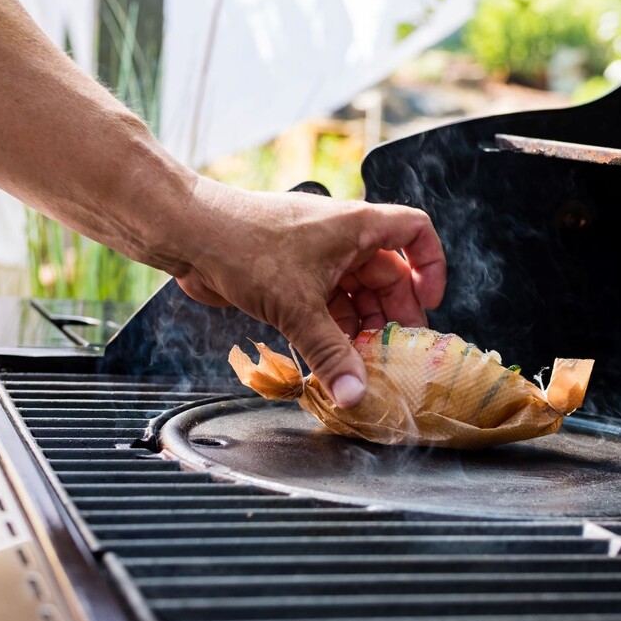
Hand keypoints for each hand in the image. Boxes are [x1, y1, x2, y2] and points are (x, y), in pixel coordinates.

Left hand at [174, 177, 445, 407]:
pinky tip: (332, 359)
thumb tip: (356, 394)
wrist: (188, 236)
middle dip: (393, 314)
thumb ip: (330, 354)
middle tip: (395, 352)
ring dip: (362, 328)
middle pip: (388, 276)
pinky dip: (334, 331)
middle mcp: (342, 240)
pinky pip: (328, 307)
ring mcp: (318, 259)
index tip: (431, 301)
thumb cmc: (242, 244)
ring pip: (356, 296)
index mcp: (357, 227)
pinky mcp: (294, 279)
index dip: (431, 265)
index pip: (415, 232)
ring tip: (363, 362)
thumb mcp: (297, 306)